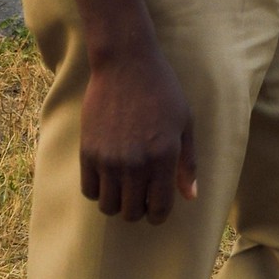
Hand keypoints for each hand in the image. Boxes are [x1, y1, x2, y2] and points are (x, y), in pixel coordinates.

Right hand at [79, 45, 198, 224]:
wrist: (125, 64)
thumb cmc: (162, 91)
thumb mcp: (184, 124)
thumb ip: (187, 163)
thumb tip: (190, 197)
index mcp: (163, 157)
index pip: (159, 208)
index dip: (159, 214)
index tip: (157, 207)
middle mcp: (135, 164)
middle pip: (132, 213)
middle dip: (139, 210)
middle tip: (142, 195)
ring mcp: (108, 160)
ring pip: (109, 207)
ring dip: (118, 202)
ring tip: (125, 187)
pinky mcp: (87, 152)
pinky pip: (89, 190)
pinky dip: (99, 191)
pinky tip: (108, 176)